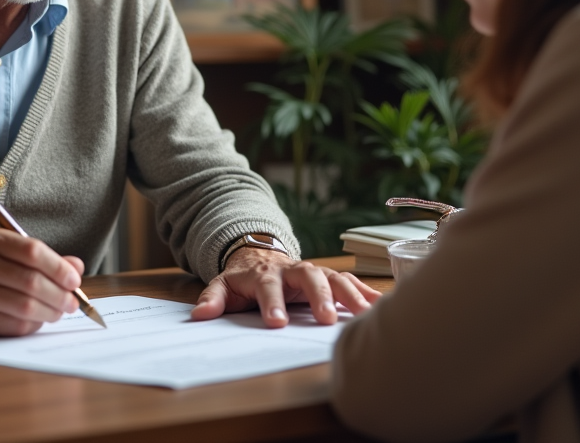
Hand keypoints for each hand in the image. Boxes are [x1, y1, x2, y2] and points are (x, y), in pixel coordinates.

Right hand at [0, 226, 84, 336]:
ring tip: (58, 312)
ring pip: (24, 307)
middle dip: (59, 295)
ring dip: (49, 313)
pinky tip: (36, 320)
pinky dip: (31, 325)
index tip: (74, 280)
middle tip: (72, 302)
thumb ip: (40, 257)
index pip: (32, 251)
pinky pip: (12, 326)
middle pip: (31, 282)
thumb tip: (75, 268)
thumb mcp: (3, 251)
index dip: (59, 267)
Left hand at [191, 247, 381, 327]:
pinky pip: (350, 283)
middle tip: (327, 319)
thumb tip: (199, 316)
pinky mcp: (328, 279)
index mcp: (265, 274)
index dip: (272, 304)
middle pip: (309, 277)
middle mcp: (293, 270)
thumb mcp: (222, 286)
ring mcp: (313, 272)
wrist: (260, 256)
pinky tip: (380, 305)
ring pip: (334, 278)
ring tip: (364, 314)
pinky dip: (365, 292)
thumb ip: (212, 299)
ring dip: (349, 295)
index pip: (268, 287)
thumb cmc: (242, 279)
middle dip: (318, 297)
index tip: (276, 323)